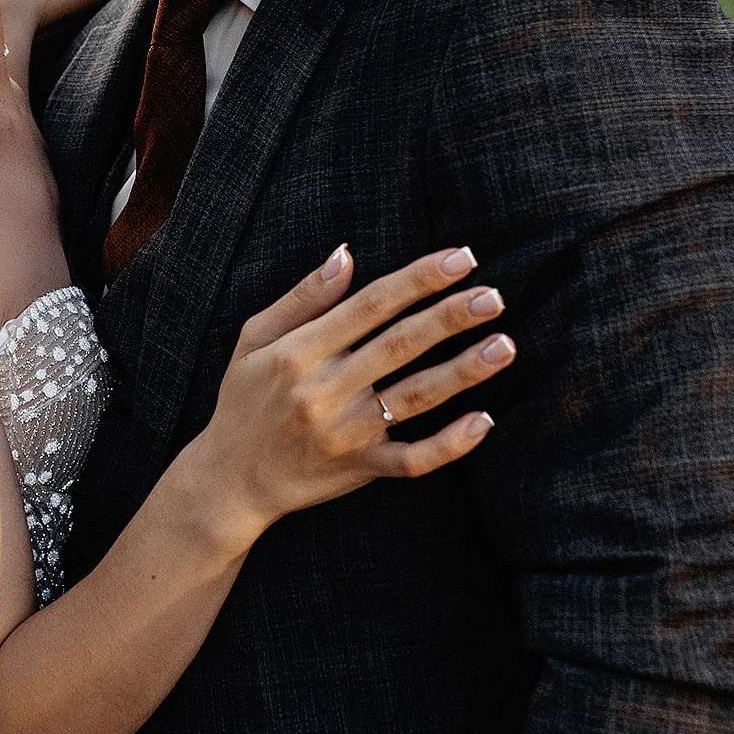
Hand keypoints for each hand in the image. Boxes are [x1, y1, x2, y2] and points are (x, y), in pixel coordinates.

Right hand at [193, 245, 514, 549]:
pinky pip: (412, 459)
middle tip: (493, 296)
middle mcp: (324, 390)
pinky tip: (484, 422)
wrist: (230, 480)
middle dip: (450, 317)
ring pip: (414, 396)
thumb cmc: (244, 400)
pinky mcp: (359, 469)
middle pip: (399, 345)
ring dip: (463, 370)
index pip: (371, 304)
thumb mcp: (255, 338)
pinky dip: (449, 444)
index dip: (419, 279)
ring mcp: (345, 433)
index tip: (461, 259)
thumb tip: (347, 254)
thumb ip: (303, 296)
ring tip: (503, 345)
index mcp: (300, 351)